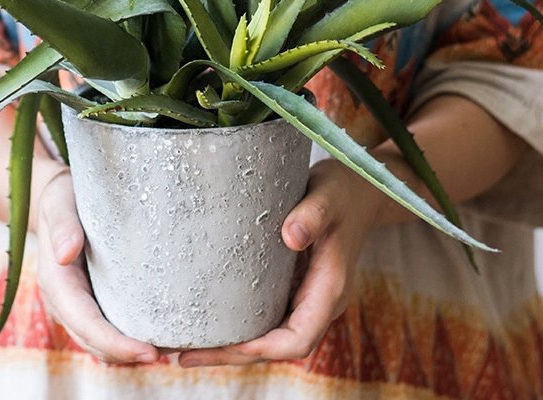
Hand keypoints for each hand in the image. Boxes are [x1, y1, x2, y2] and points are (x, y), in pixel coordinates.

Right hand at [35, 169, 159, 363]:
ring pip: (101, 340)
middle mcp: (65, 299)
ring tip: (170, 346)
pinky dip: (128, 335)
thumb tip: (66, 254)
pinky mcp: (92, 295)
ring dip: (129, 350)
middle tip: (170, 351)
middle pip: (94, 340)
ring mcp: (78, 300)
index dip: (115, 343)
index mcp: (56, 281)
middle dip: (127, 353)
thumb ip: (63, 226)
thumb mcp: (59, 202)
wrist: (60, 194)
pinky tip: (158, 328)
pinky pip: (108, 324)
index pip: (85, 322)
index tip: (148, 351)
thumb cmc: (62, 195)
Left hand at [178, 159, 382, 367]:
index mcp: (330, 289)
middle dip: (232, 354)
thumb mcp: (329, 195)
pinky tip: (209, 315)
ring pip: (269, 334)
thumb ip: (312, 214)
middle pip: (276, 346)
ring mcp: (306, 295)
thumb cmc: (344, 190)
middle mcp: (318, 301)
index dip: (262, 348)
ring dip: (231, 343)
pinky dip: (238, 321)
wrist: (358, 187)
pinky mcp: (294, 284)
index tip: (226, 346)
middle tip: (184, 355)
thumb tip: (291, 236)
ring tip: (185, 344)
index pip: (298, 339)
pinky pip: (266, 313)